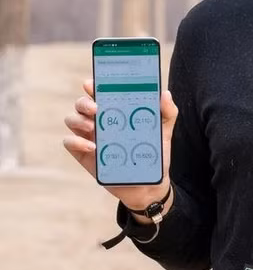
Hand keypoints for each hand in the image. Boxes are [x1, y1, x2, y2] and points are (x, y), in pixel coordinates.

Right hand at [63, 79, 178, 213]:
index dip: (93, 85)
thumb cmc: (153, 155)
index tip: (92, 84)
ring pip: (71, 119)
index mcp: (116, 112)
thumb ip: (168, 113)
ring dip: (79, 120)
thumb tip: (165, 93)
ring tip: (94, 128)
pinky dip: (76, 141)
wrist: (148, 185)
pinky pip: (69, 142)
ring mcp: (89, 137)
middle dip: (84, 102)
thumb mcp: (164, 133)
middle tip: (96, 109)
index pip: (99, 93)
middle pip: (81, 104)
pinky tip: (92, 148)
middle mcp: (99, 121)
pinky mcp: (83, 154)